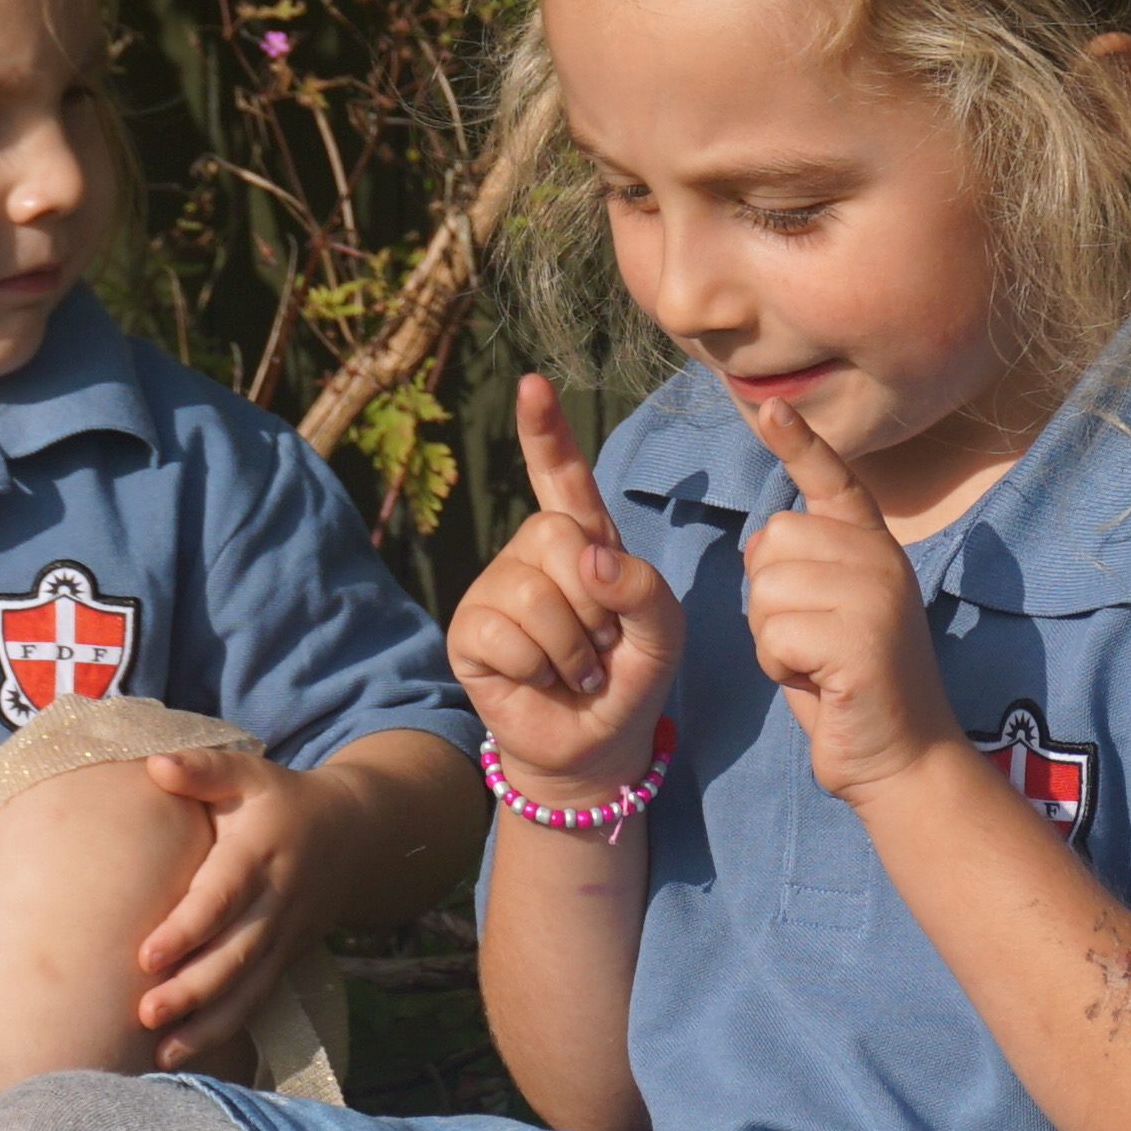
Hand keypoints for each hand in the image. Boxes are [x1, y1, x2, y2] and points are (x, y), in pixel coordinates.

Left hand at [127, 745, 320, 1065]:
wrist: (355, 835)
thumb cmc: (281, 801)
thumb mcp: (249, 773)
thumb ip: (203, 769)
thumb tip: (156, 765)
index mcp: (259, 854)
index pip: (221, 898)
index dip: (187, 929)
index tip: (146, 956)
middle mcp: (275, 902)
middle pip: (234, 954)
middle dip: (192, 989)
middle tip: (145, 1015)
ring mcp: (285, 937)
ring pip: (248, 988)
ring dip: (206, 1024)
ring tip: (161, 1055)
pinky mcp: (286, 959)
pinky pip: (255, 1000)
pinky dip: (223, 1030)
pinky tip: (182, 1054)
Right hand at [447, 375, 684, 796]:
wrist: (598, 745)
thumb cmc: (632, 678)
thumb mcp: (661, 632)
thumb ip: (643, 588)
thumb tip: (587, 559)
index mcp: (585, 539)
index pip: (564, 477)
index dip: (546, 432)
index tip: (532, 386)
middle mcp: (534, 553)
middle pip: (557, 536)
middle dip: (593, 601)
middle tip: (601, 642)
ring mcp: (497, 589)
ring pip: (532, 591)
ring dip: (569, 645)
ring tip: (575, 667)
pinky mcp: (470, 631)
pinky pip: (501, 632)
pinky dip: (535, 665)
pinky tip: (540, 679)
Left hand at [734, 398, 966, 803]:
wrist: (902, 758)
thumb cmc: (851, 689)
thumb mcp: (823, 615)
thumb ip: (800, 571)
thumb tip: (761, 539)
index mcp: (874, 548)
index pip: (834, 481)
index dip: (801, 444)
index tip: (773, 407)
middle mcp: (881, 559)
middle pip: (770, 542)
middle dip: (766, 599)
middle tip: (809, 643)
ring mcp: (876, 595)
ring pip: (766, 590)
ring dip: (771, 639)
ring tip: (816, 666)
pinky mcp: (862, 638)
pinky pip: (775, 634)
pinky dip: (781, 667)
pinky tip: (821, 684)